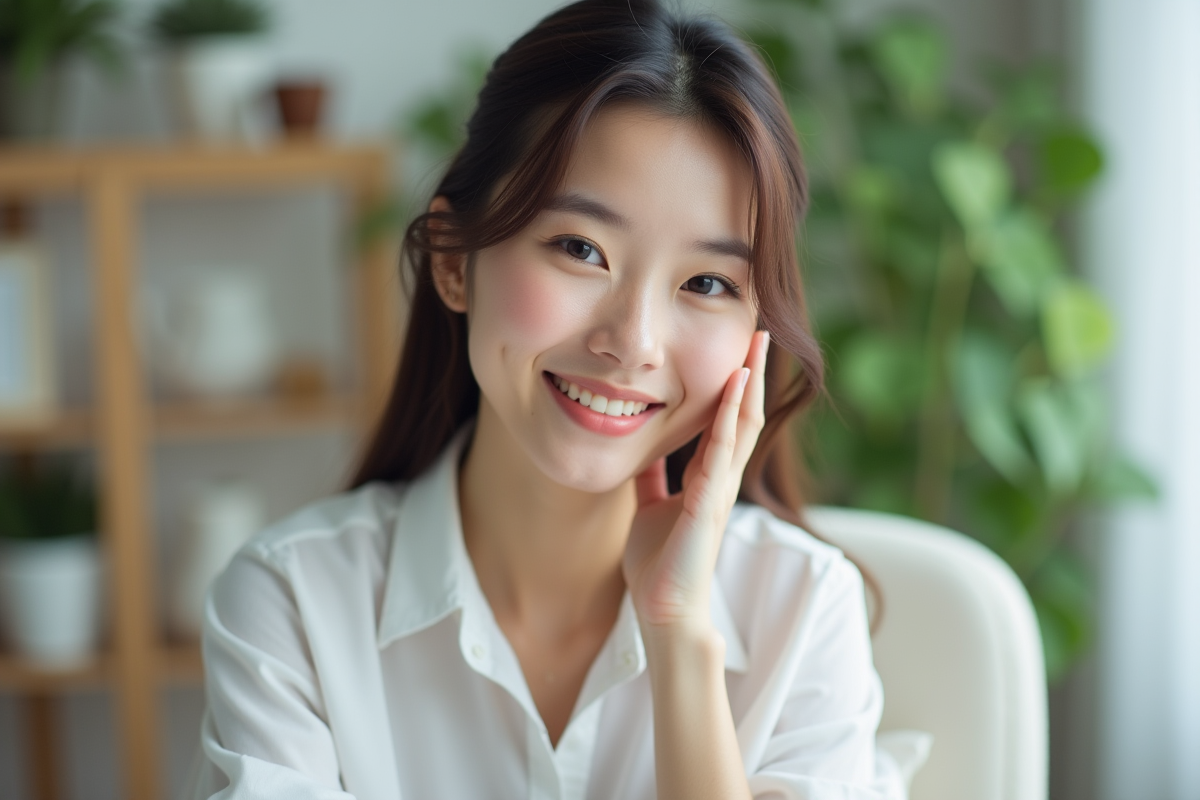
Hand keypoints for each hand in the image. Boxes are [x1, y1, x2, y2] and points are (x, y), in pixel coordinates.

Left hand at [622, 330, 768, 632]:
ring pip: (741, 426)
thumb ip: (653, 480)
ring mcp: (720, 490)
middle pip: (744, 415)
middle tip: (760, 331)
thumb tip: (644, 453)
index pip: (727, 421)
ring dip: (748, 383)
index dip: (734, 386)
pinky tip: (733, 385)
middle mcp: (722, 479)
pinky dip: (727, 415)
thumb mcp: (649, 507)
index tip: (739, 349)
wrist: (662, 609)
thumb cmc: (658, 564)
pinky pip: (722, 450)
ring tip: (755, 345)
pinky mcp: (710, 503)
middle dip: (752, 373)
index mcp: (708, 479)